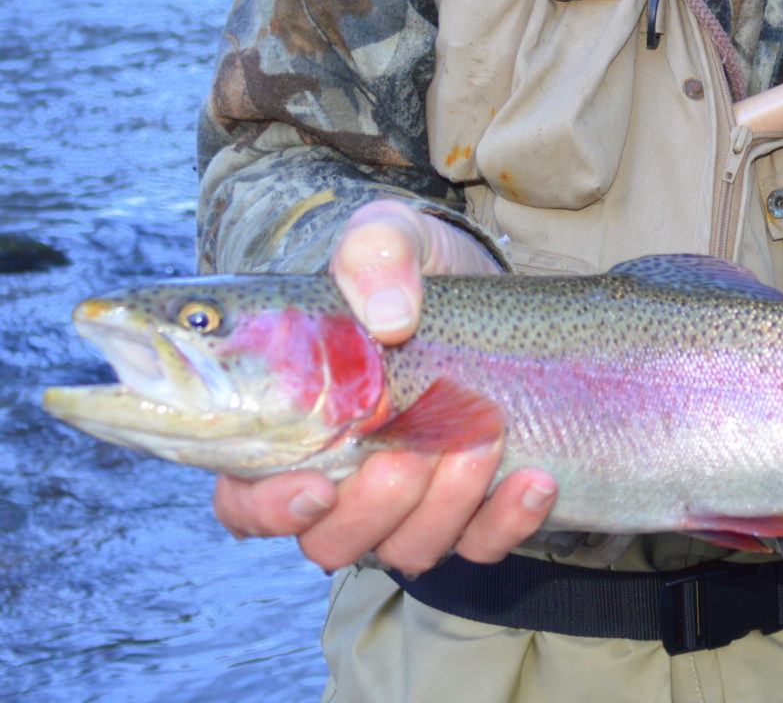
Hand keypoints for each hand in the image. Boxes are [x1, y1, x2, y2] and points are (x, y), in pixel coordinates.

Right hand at [212, 200, 559, 573]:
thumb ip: (374, 253)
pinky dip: (507, 521)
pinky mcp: (471, 509)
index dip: (270, 509)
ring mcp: (408, 503)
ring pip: (408, 548)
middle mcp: (342, 480)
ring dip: (445, 505)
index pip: (246, 502)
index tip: (317, 485)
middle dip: (378, 502)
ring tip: (484, 438)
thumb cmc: (410, 269)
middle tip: (418, 444)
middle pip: (334, 539)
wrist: (481, 284)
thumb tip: (388, 317)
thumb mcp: (388, 236)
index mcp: (293, 427)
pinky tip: (536, 481)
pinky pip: (482, 545)